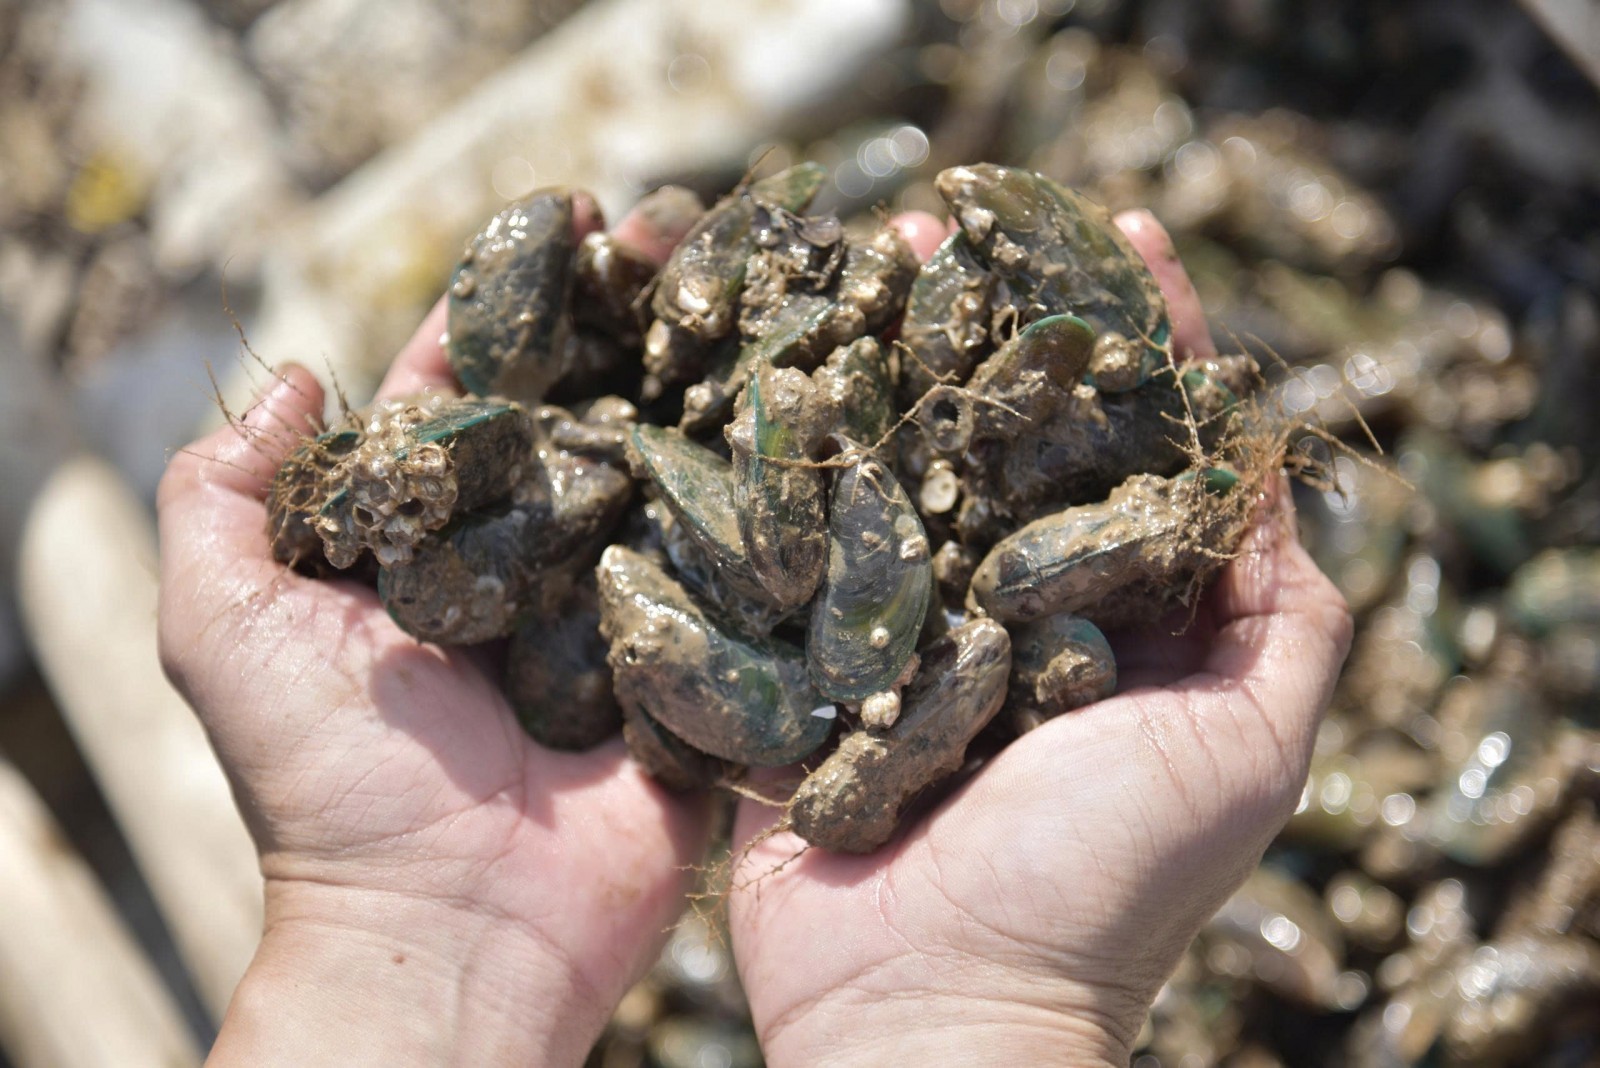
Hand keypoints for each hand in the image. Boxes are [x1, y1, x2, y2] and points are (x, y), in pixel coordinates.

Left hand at [157, 202, 710, 1064]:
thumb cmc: (329, 784)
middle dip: (641, 314)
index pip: (480, 384)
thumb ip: (228, 497)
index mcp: (439, 533)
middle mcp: (540, 554)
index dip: (518, 298)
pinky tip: (830, 412)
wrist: (453, 929)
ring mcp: (631, 604)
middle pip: (596, 407)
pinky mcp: (706, 663)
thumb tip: (293, 376)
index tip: (575, 213)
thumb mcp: (225, 626)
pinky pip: (749, 571)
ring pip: (681, 468)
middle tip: (696, 232)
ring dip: (722, 379)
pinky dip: (783, 501)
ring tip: (775, 288)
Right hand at [727, 212, 1353, 1065]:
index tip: (1129, 233)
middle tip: (966, 218)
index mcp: (1122, 616)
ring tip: (872, 257)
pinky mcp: (810, 658)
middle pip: (1016, 434)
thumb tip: (1281, 466)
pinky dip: (800, 453)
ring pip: (908, 465)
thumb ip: (1285, 617)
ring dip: (895, 359)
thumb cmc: (1104, 888)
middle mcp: (1015, 606)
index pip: (1142, 445)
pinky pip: (808, 538)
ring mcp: (906, 626)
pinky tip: (782, 364)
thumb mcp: (1248, 751)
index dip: (1145, 336)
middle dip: (1000, 323)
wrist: (931, 1007)